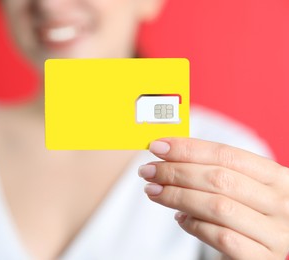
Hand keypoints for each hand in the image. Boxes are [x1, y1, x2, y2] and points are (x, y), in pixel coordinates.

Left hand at [138, 138, 288, 259]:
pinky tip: (179, 218)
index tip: (157, 146)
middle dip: (176, 172)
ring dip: (177, 196)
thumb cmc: (243, 213)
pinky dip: (194, 225)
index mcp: (277, 176)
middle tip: (148, 171)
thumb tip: (165, 151)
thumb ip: (210, 169)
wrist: (257, 253)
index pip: (227, 154)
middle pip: (219, 179)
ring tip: (153, 191)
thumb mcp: (237, 188)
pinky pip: (221, 237)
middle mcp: (282, 203)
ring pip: (217, 207)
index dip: (188, 149)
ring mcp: (276, 233)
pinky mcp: (262, 258)